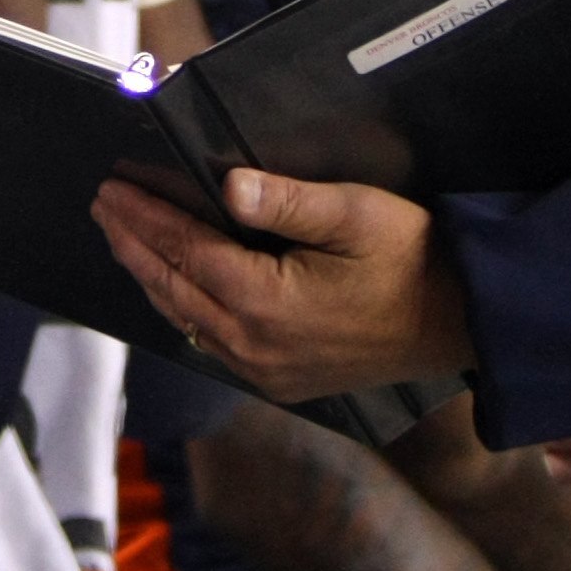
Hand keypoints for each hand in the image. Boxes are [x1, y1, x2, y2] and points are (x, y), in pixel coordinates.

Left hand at [93, 171, 472, 402]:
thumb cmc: (416, 260)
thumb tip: (227, 188)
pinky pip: (214, 345)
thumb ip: (288, 202)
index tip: (112, 191)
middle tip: (104, 209)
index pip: (185, 251)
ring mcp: (267, 371)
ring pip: (187, 321)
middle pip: (173, 289)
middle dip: (134, 245)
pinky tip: (177, 290)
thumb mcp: (357, 216)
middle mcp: (256, 346)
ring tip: (127, 243)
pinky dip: (185, 310)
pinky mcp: (283, 381)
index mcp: (267, 303)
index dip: (145, 218)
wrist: (465, 324)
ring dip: (153, 278)